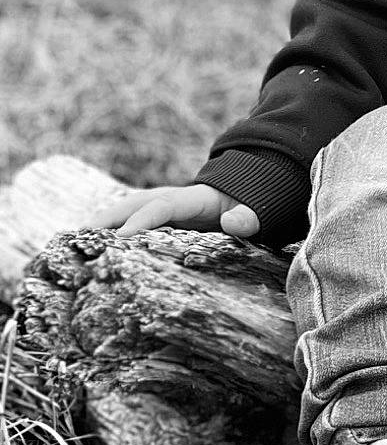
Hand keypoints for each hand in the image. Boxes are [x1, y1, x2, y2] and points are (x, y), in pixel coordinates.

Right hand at [86, 183, 259, 240]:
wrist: (241, 197)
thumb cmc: (246, 210)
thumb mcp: (254, 214)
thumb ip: (247, 218)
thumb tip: (233, 221)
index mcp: (193, 199)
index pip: (163, 206)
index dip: (142, 219)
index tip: (121, 237)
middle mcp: (170, 199)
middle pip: (134, 203)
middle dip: (108, 218)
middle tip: (82, 238)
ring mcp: (159, 206)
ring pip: (124, 210)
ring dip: (101, 224)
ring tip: (75, 243)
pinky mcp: (154, 216)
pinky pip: (126, 220)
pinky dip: (106, 231)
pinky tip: (88, 247)